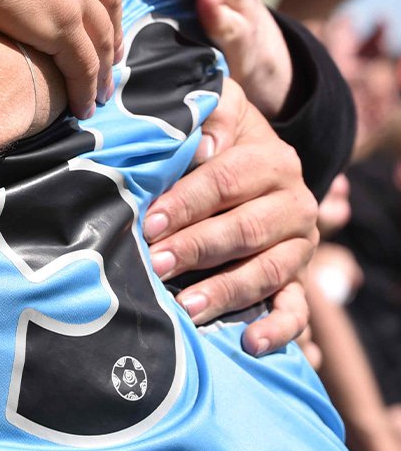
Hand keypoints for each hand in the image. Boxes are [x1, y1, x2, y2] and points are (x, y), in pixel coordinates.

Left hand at [143, 78, 317, 353]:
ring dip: (225, 291)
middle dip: (195, 249)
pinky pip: (296, 310)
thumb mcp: (220, 107)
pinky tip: (250, 343)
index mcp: (273, 160)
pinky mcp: (300, 280)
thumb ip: (212, 114)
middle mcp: (295, 204)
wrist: (258, 158)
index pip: (226, 182)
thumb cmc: (219, 135)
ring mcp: (300, 246)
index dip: (186, 202)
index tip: (150, 222)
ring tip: (186, 306)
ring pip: (267, 272)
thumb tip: (205, 147)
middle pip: (244, 230)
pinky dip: (278, 330)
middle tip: (155, 264)